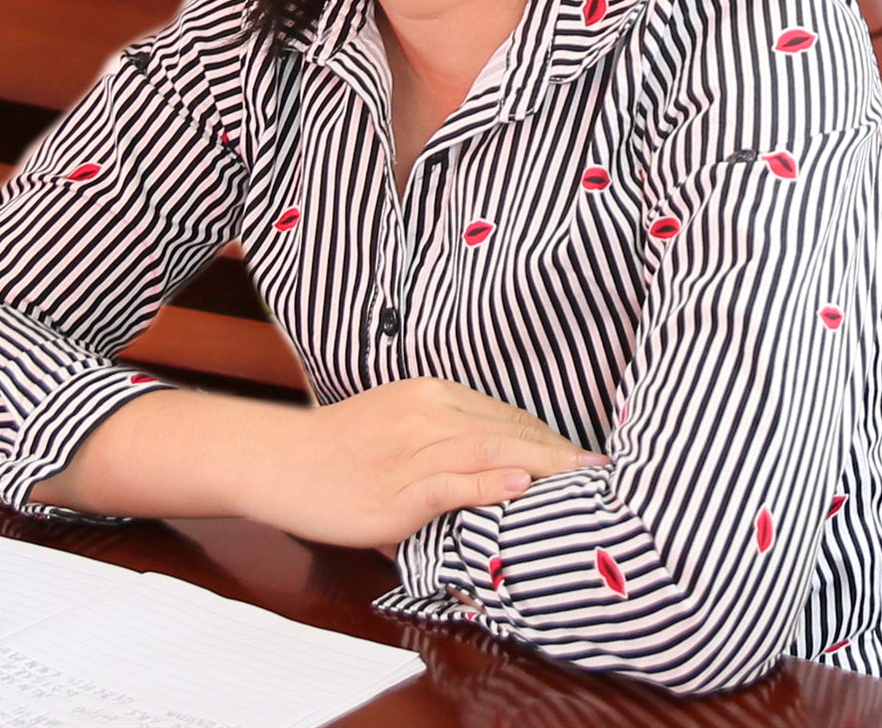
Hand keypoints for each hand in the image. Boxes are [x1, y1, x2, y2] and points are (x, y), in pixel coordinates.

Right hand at [242, 378, 607, 549]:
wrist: (279, 460)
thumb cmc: (336, 451)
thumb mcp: (396, 427)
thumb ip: (443, 442)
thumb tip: (493, 471)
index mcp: (432, 394)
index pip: (507, 417)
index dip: (550, 439)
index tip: (584, 456)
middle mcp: (429, 413)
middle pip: (511, 431)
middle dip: (560, 452)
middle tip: (603, 469)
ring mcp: (414, 449)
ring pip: (494, 453)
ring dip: (545, 467)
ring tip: (584, 477)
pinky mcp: (400, 486)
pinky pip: (454, 483)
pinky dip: (491, 484)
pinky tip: (522, 487)